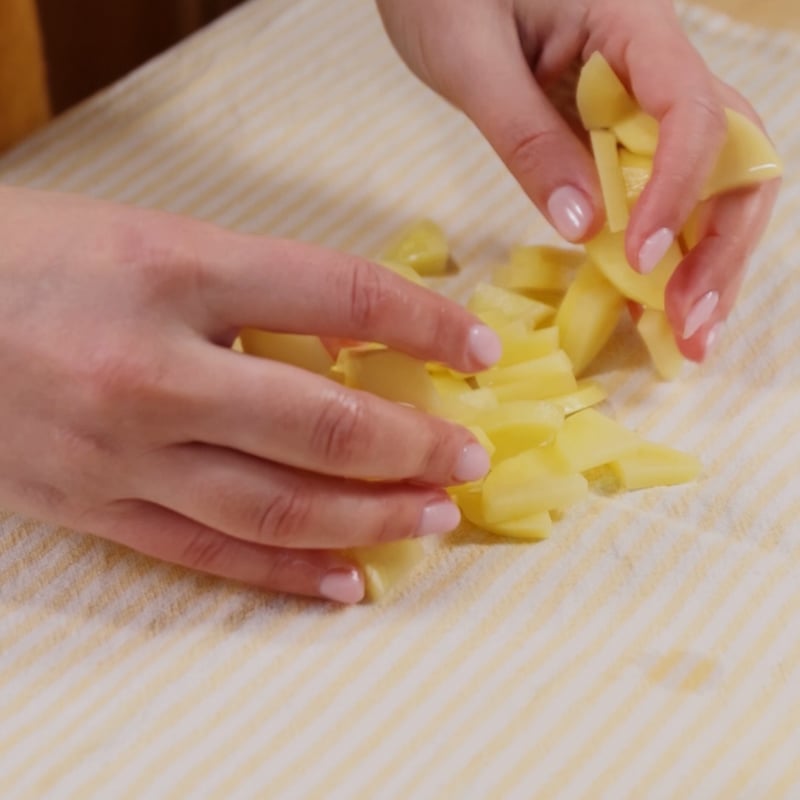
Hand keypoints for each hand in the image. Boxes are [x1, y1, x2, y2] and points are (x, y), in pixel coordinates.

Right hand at [0, 187, 498, 602]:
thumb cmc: (29, 255)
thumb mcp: (149, 240)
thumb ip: (251, 290)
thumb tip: (356, 338)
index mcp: (175, 272)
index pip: (342, 296)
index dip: (426, 322)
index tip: (479, 347)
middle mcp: (153, 369)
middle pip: (323, 422)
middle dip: (415, 443)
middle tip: (470, 457)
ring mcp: (123, 453)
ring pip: (277, 504)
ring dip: (372, 516)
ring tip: (434, 519)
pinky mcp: (96, 508)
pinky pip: (209, 552)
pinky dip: (288, 571)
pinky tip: (347, 580)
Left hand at [376, 0, 779, 359]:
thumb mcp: (473, 61)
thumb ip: (528, 139)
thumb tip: (585, 225)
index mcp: (631, 22)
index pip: (691, 109)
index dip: (679, 190)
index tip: (640, 258)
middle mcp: (655, 64)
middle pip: (729, 154)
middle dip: (718, 245)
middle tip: (691, 326)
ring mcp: (641, 100)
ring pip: (707, 178)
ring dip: (704, 258)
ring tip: (684, 333)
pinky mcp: (615, 130)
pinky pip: (654, 188)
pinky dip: (660, 247)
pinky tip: (649, 299)